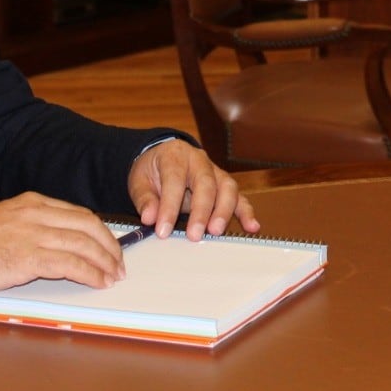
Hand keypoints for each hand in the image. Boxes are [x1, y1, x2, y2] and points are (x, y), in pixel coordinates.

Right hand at [0, 191, 124, 294]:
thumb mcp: (7, 222)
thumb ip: (34, 227)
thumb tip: (62, 245)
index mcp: (33, 203)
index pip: (80, 214)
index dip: (101, 232)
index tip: (111, 247)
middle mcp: (37, 213)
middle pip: (88, 226)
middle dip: (110, 246)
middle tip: (118, 264)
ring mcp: (32, 234)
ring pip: (83, 244)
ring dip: (104, 262)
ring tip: (114, 276)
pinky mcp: (27, 257)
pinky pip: (70, 264)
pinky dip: (90, 273)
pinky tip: (98, 282)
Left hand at [127, 140, 259, 239]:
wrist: (164, 157)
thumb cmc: (153, 170)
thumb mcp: (139, 180)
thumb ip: (145, 199)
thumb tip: (149, 218)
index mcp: (175, 156)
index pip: (174, 180)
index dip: (169, 206)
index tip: (162, 230)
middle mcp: (199, 161)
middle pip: (206, 183)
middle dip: (201, 211)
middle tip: (194, 234)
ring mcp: (215, 172)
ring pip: (227, 188)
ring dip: (224, 211)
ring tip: (216, 231)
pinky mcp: (225, 185)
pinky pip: (239, 197)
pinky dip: (246, 212)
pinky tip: (252, 227)